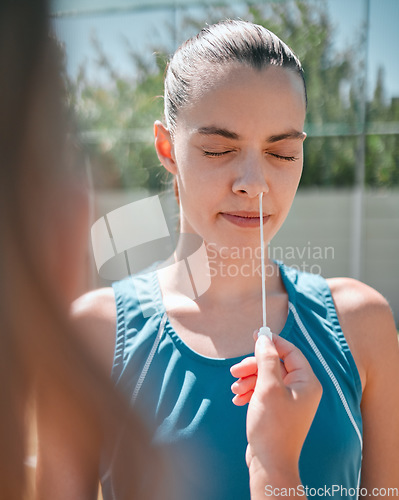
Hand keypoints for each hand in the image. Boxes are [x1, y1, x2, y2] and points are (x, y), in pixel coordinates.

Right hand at [230, 334, 321, 491]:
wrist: (270, 463)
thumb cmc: (272, 426)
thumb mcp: (268, 387)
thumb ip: (266, 359)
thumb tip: (264, 337)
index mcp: (307, 382)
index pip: (290, 351)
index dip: (272, 342)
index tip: (254, 335)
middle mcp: (302, 390)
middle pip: (276, 364)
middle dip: (254, 366)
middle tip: (235, 371)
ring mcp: (290, 401)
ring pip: (267, 378)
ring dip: (249, 380)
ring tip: (235, 390)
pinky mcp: (279, 410)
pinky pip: (264, 392)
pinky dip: (250, 392)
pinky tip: (238, 400)